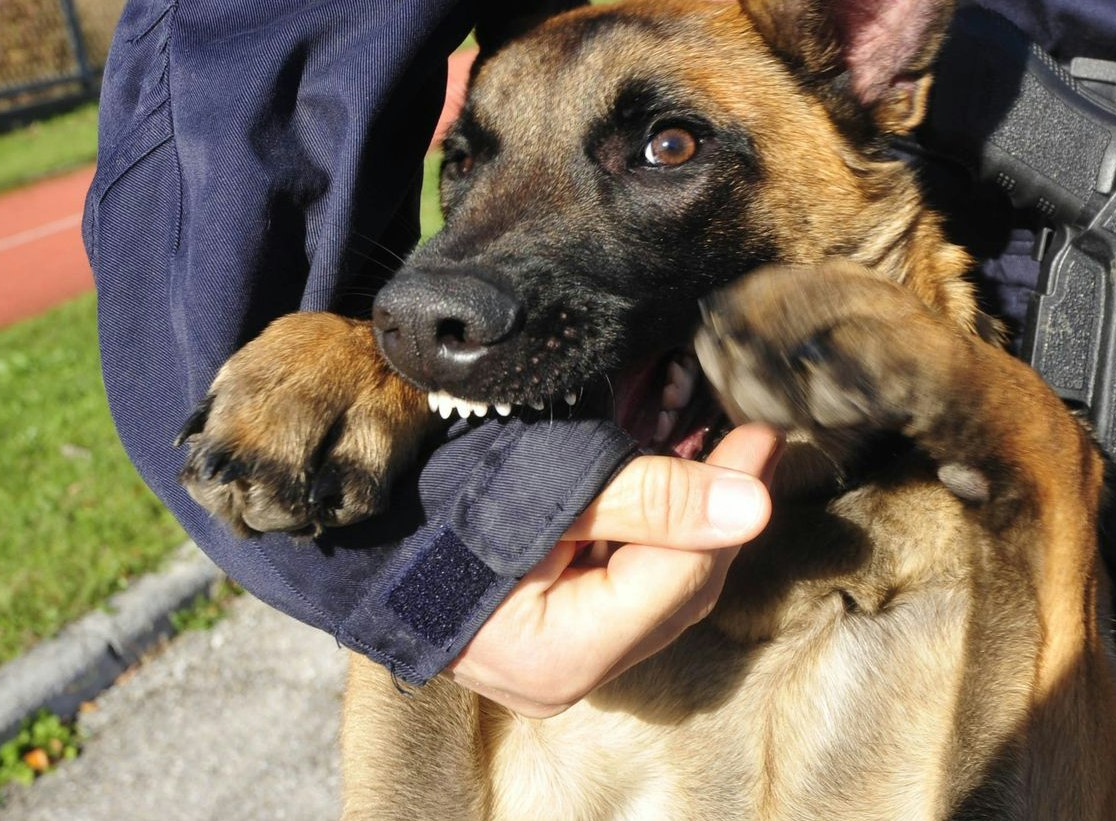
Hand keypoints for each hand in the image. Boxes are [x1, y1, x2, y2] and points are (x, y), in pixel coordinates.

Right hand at [445, 424, 780, 715]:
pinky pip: (629, 588)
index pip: (679, 579)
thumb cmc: (436, 499)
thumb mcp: (547, 485)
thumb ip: (650, 499)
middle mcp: (563, 677)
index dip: (728, 505)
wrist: (354, 522)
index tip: (761, 438)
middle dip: (719, 514)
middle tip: (751, 439)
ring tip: (722, 452)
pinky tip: (675, 482)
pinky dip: (657, 534)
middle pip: (677, 593)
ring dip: (694, 521)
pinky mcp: (555, 639)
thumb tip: (754, 505)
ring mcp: (559, 664)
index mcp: (559, 656)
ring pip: (660, 592)